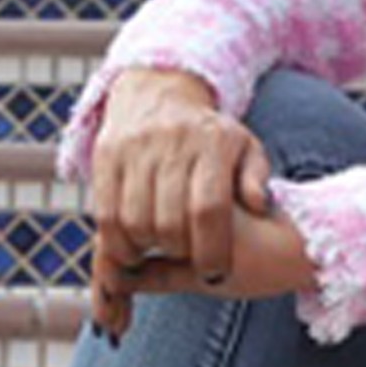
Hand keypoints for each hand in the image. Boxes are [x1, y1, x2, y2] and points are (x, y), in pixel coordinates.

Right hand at [85, 67, 273, 337]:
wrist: (158, 94)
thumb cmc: (209, 136)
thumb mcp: (244, 148)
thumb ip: (256, 177)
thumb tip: (260, 204)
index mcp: (212, 144)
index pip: (208, 209)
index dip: (211, 250)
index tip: (214, 273)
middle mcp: (171, 143)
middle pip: (169, 221)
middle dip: (179, 252)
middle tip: (187, 260)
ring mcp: (135, 148)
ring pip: (135, 221)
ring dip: (146, 249)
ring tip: (159, 252)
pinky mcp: (106, 156)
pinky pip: (105, 213)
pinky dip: (117, 241)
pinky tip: (132, 247)